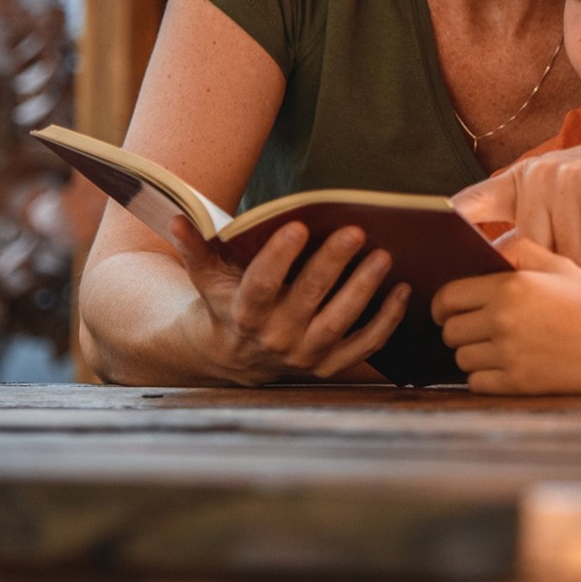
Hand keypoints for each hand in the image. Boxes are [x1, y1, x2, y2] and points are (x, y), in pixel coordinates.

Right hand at [167, 217, 410, 383]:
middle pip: (308, 298)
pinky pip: (364, 345)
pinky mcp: (330, 364)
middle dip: (332, 263)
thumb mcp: (207, 276)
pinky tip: (403, 290)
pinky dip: (386, 321)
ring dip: (364, 289)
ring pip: (339, 322)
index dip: (279, 257)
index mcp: (244, 313)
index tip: (298, 226)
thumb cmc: (225, 302)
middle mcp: (275, 338)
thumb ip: (196, 246)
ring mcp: (305, 355)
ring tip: (384, 256)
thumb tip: (178, 217)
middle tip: (355, 231)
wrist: (234, 355)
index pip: (261, 285)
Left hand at [432, 238, 580, 393]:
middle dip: (459, 331)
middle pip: (451, 331)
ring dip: (473, 356)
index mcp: (508, 287)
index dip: (443, 305)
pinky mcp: (517, 383)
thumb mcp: (558, 264)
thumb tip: (485, 252)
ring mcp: (508, 354)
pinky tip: (504, 369)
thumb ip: (519, 251)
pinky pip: (477, 383)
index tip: (448, 312)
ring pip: (462, 359)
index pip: (448, 297)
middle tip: (477, 332)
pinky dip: (485, 378)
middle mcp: (502, 320)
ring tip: (495, 350)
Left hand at [451, 105, 580, 281]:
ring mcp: (568, 178)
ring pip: (568, 254)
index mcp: (520, 180)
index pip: (470, 204)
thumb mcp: (566, 194)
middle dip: (558, 281)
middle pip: (531, 252)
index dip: (447, 231)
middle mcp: (537, 175)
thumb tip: (504, 279)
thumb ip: (537, 225)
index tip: (435, 257)